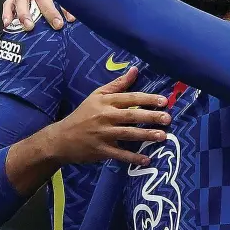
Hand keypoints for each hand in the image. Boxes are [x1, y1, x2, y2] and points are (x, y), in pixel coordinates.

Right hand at [2, 0, 73, 30]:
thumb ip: (66, 0)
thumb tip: (75, 16)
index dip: (64, 6)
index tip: (70, 18)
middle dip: (48, 11)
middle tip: (56, 24)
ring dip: (24, 14)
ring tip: (29, 25)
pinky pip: (8, 4)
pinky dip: (8, 14)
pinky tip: (8, 23)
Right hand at [45, 67, 170, 167]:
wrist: (62, 138)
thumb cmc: (83, 114)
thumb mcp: (97, 95)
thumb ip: (118, 84)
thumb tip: (135, 70)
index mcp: (105, 102)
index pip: (130, 98)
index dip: (147, 99)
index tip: (164, 101)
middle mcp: (105, 116)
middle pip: (131, 115)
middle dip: (150, 117)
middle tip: (167, 118)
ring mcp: (103, 134)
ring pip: (127, 134)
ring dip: (145, 135)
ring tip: (163, 136)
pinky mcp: (101, 150)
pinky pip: (120, 154)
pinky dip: (133, 158)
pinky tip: (147, 160)